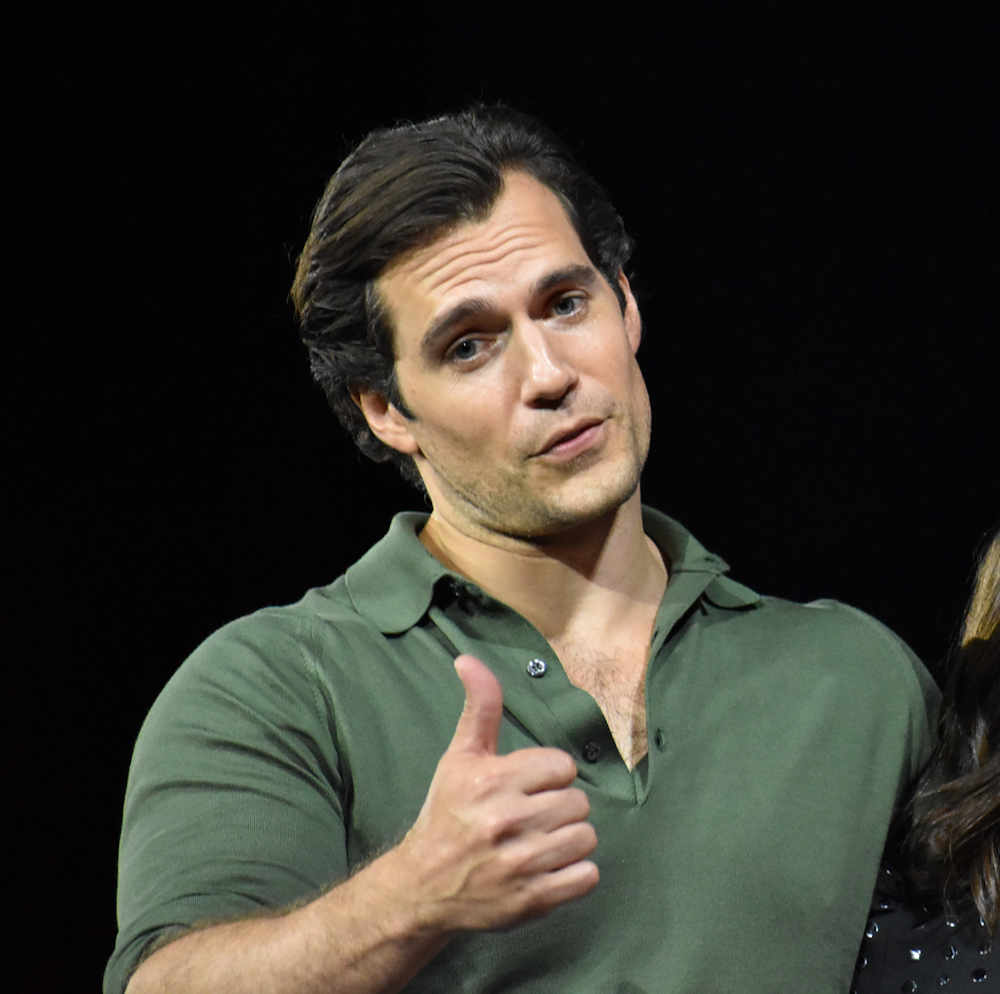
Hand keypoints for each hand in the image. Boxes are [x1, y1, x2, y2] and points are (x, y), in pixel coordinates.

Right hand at [396, 655, 598, 933]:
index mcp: (492, 780)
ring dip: (569, 839)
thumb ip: (479, 707)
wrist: (422, 886)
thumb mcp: (460, 756)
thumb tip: (469, 659)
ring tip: (540, 841)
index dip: (549, 776)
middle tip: (532, 816)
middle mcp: (507, 820)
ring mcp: (521, 863)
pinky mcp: (532, 900)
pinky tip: (549, 867)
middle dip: (559, 807)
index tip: (528, 786)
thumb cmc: (446, 814)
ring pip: (586, 838)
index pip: (562, 766)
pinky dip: (574, 874)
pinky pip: (586, 877)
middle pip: (578, 803)